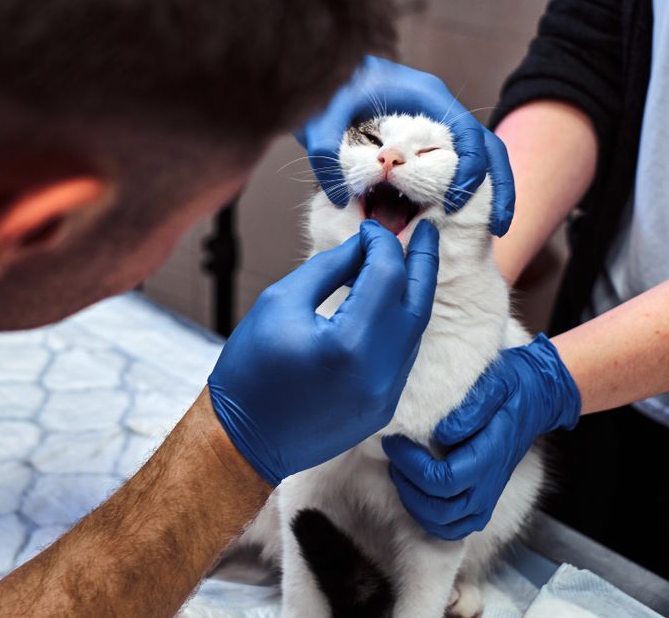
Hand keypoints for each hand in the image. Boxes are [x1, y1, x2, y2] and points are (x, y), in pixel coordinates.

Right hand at [208, 220, 438, 485]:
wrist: (242, 440)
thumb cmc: (250, 368)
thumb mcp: (280, 303)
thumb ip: (329, 268)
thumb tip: (365, 246)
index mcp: (350, 343)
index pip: (387, 276)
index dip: (382, 244)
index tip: (369, 227)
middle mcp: (379, 372)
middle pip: (417, 302)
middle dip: (422, 260)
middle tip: (426, 229)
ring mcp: (386, 395)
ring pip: (415, 330)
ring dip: (412, 292)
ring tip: (408, 262)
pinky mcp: (384, 408)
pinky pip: (403, 355)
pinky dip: (400, 323)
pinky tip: (389, 304)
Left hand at [297, 56, 514, 235]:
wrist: (323, 72)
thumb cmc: (326, 86)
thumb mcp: (321, 115)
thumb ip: (324, 150)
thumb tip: (339, 197)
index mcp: (427, 96)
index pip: (468, 132)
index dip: (470, 169)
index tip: (455, 203)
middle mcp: (439, 109)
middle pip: (487, 146)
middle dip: (499, 185)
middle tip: (499, 227)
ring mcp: (434, 125)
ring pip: (479, 155)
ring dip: (490, 189)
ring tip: (495, 228)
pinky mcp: (423, 141)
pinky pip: (454, 163)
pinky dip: (463, 188)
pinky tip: (458, 216)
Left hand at [381, 334, 580, 538]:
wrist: (535, 399)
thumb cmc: (511, 388)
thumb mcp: (495, 384)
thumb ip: (471, 408)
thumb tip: (441, 433)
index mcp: (491, 456)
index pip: (444, 479)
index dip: (411, 465)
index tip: (396, 441)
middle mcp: (489, 484)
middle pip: (440, 508)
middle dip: (407, 484)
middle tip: (395, 455)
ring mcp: (487, 497)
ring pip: (444, 524)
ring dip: (414, 503)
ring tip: (401, 471)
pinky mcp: (482, 502)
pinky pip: (453, 528)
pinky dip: (429, 518)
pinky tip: (416, 491)